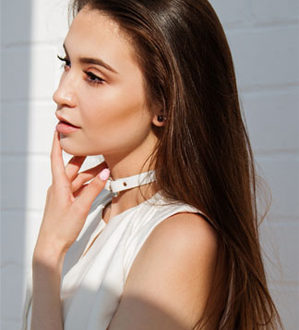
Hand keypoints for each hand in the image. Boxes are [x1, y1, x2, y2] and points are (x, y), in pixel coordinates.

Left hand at [33, 130, 109, 262]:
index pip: (56, 158)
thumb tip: (105, 173)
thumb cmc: (61, 229)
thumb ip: (94, 189)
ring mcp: (63, 194)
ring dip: (91, 173)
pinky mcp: (67, 201)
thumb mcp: (81, 207)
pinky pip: (79, 188)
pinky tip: (100, 184)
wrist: (52, 246)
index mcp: (59, 185)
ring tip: (106, 167)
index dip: (57, 143)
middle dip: (84, 157)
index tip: (58, 129)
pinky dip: (89, 185)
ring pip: (78, 178)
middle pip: (72, 167)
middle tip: (95, 146)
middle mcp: (60, 187)